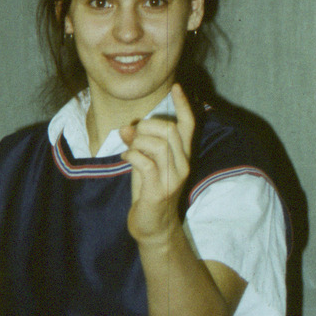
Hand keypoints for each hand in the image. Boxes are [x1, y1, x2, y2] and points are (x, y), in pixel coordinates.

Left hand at [119, 82, 194, 243]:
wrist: (153, 228)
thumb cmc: (149, 193)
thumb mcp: (144, 163)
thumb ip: (139, 145)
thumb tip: (127, 127)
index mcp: (182, 156)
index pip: (189, 126)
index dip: (184, 105)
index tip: (176, 87)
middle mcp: (183, 165)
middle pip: (170, 131)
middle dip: (147, 126)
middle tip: (133, 135)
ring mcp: (173, 178)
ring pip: (158, 144)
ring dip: (138, 142)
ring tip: (129, 149)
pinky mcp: (160, 190)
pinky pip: (146, 162)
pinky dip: (132, 155)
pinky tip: (127, 158)